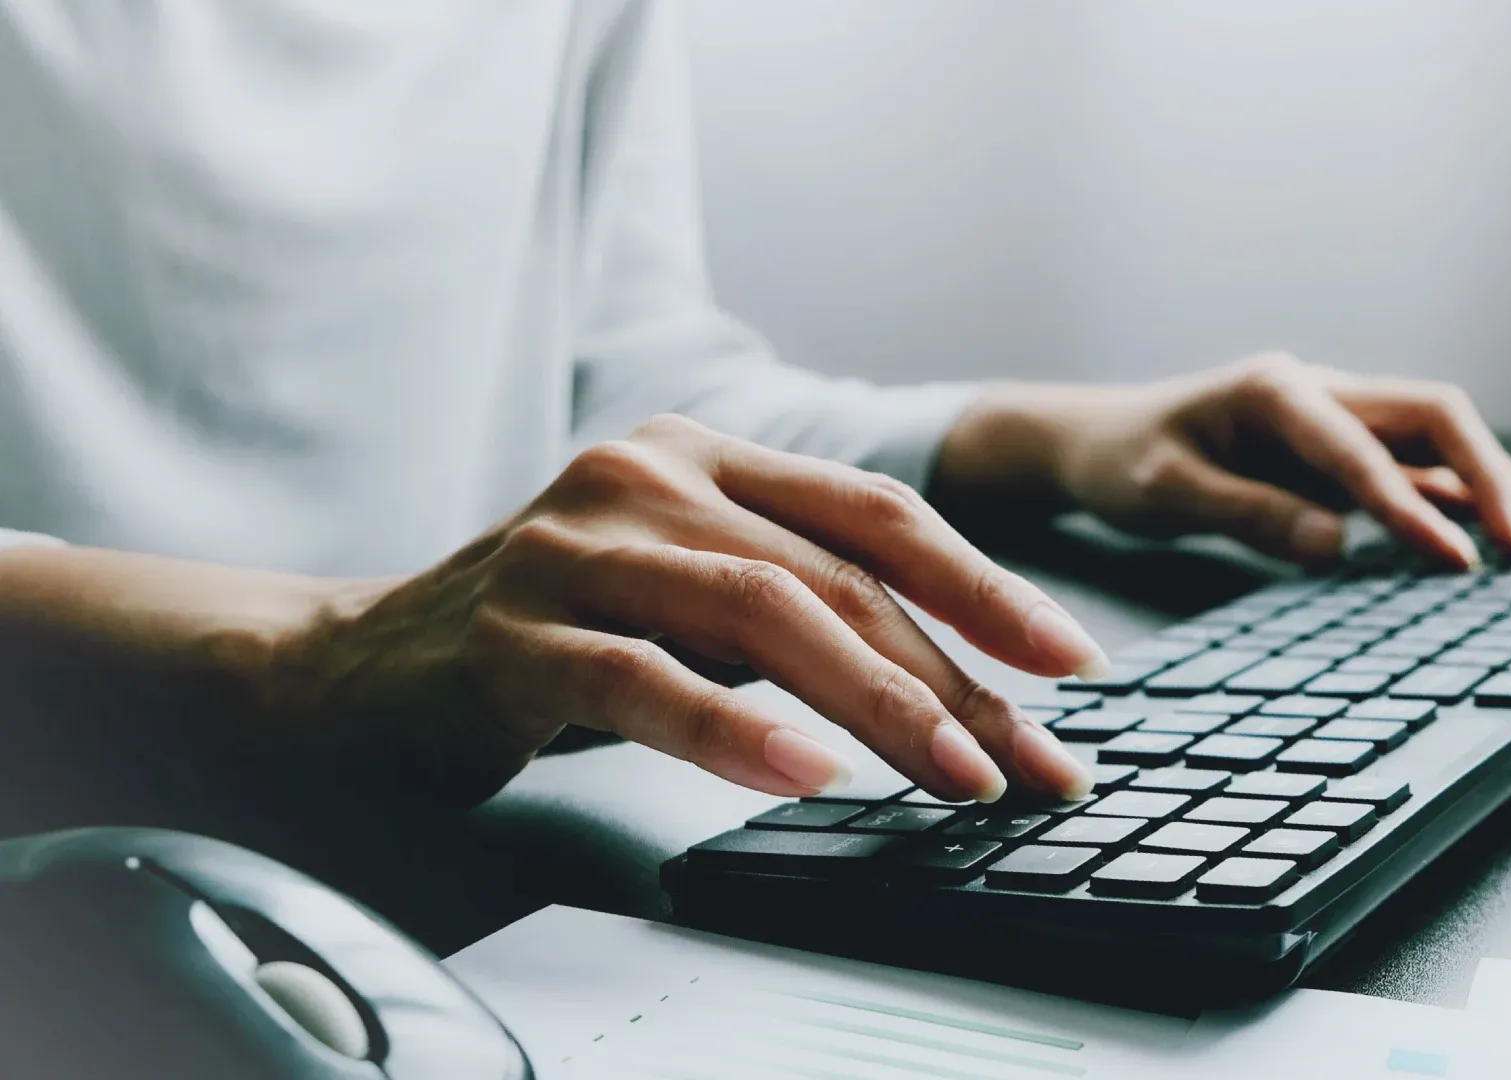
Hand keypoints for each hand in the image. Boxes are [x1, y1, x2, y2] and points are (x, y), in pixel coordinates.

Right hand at [281, 415, 1104, 803]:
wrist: (362, 664)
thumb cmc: (559, 634)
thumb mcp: (689, 594)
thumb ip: (798, 603)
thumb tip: (962, 685)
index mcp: (703, 455)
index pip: (873, 513)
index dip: (982, 586)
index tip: (1068, 663)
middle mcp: (644, 475)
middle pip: (834, 572)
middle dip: (951, 674)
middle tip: (1031, 759)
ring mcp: (573, 547)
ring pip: (758, 615)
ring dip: (875, 705)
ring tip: (955, 777)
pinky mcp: (512, 635)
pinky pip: (644, 681)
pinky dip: (732, 733)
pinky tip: (805, 776)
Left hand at [934, 354, 1510, 567]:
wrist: (1097, 441)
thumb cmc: (1124, 463)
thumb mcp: (1166, 493)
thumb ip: (1250, 514)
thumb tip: (1338, 544)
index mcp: (1275, 390)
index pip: (1363, 447)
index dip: (1412, 506)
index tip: (1455, 562)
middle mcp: (1319, 392)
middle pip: (1432, 417)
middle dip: (1487, 477)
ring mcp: (1334, 419)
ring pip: (1435, 441)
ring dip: (1486, 488)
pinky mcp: (1337, 453)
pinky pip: (1413, 471)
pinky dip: (1454, 503)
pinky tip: (1488, 544)